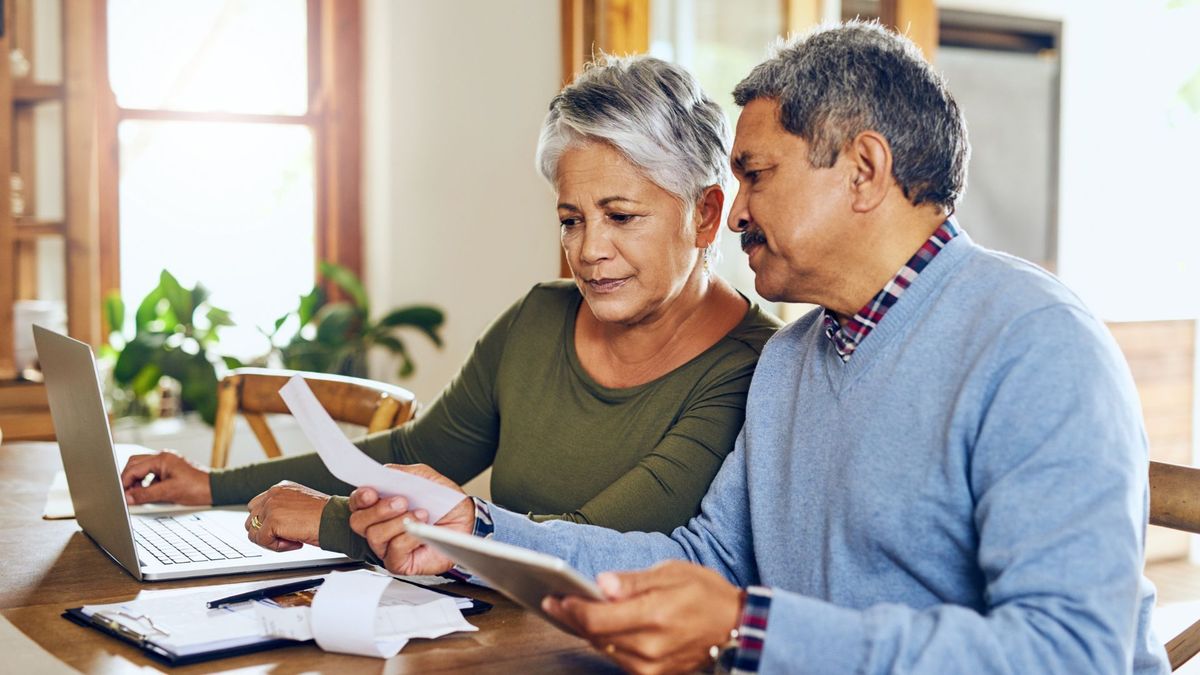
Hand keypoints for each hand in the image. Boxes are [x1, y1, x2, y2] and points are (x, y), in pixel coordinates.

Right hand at [120, 450, 211, 504]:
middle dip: (129, 480)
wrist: (215, 489)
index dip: (124, 482)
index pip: (133, 468)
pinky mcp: (171, 472)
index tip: (120, 494)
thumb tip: (128, 497)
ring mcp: (167, 465)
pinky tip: (152, 496)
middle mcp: (163, 458)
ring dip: (139, 483)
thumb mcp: (168, 492)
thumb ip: (145, 494)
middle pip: (135, 466)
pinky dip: (149, 486)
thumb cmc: (198, 487)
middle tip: (127, 495)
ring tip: (140, 496)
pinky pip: (153, 477)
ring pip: (143, 471)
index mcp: (162, 459)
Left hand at [245, 481, 329, 551]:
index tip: (285, 529)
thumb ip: (282, 509)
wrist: (336, 520)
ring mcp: (271, 506)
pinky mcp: (273, 520)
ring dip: (271, 540)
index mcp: (280, 488)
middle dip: (266, 532)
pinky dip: (276, 547)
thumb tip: (268, 525)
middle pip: (252, 520)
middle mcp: (273, 493)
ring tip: (291, 539)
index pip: (257, 507)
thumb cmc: (325, 516)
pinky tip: (294, 542)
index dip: (268, 523)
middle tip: (287, 537)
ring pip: (253, 532)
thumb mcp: (300, 506)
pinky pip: (262, 541)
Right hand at [347, 463, 472, 574]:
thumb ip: (404, 474)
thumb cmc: (443, 501)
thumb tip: (386, 472)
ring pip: (375, 536)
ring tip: (421, 514)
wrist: (466, 520)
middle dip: (379, 510)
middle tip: (401, 501)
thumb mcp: (425, 479)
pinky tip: (422, 530)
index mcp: (380, 504)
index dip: (360, 498)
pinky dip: (408, 538)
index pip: (357, 502)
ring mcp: (386, 546)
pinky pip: (394, 551)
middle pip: (359, 522)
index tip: (371, 492)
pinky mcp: (399, 562)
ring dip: (398, 523)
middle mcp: (379, 526)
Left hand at [543, 560, 743, 674]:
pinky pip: (617, 658)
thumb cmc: (706, 595)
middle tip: (554, 601)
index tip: (557, 597)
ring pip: (603, 648)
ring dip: (586, 630)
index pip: (597, 618)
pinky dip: (605, 641)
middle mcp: (650, 646)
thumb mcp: (671, 572)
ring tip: (570, 612)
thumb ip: (632, 581)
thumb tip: (602, 584)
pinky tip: (597, 627)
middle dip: (572, 618)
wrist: (735, 626)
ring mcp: (651, 665)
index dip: (572, 609)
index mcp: (654, 615)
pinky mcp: (653, 674)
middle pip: (595, 636)